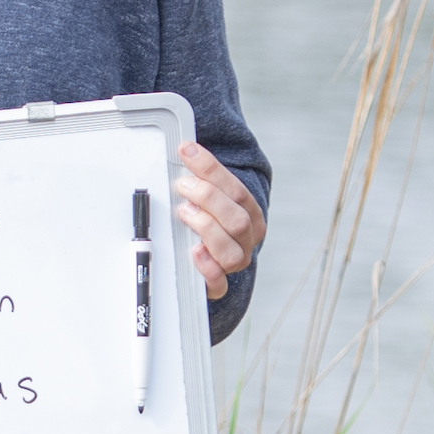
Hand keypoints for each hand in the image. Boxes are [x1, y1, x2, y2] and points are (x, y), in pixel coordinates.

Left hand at [173, 140, 264, 297]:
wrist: (208, 259)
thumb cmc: (205, 219)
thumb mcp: (206, 197)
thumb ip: (200, 179)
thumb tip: (183, 149)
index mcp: (250, 214)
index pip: (236, 190)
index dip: (211, 169)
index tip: (187, 151)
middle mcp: (247, 239)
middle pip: (238, 220)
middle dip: (209, 199)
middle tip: (184, 186)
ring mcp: (235, 262)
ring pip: (231, 250)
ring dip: (206, 228)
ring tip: (185, 213)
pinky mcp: (217, 284)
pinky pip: (219, 284)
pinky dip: (208, 269)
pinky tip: (195, 252)